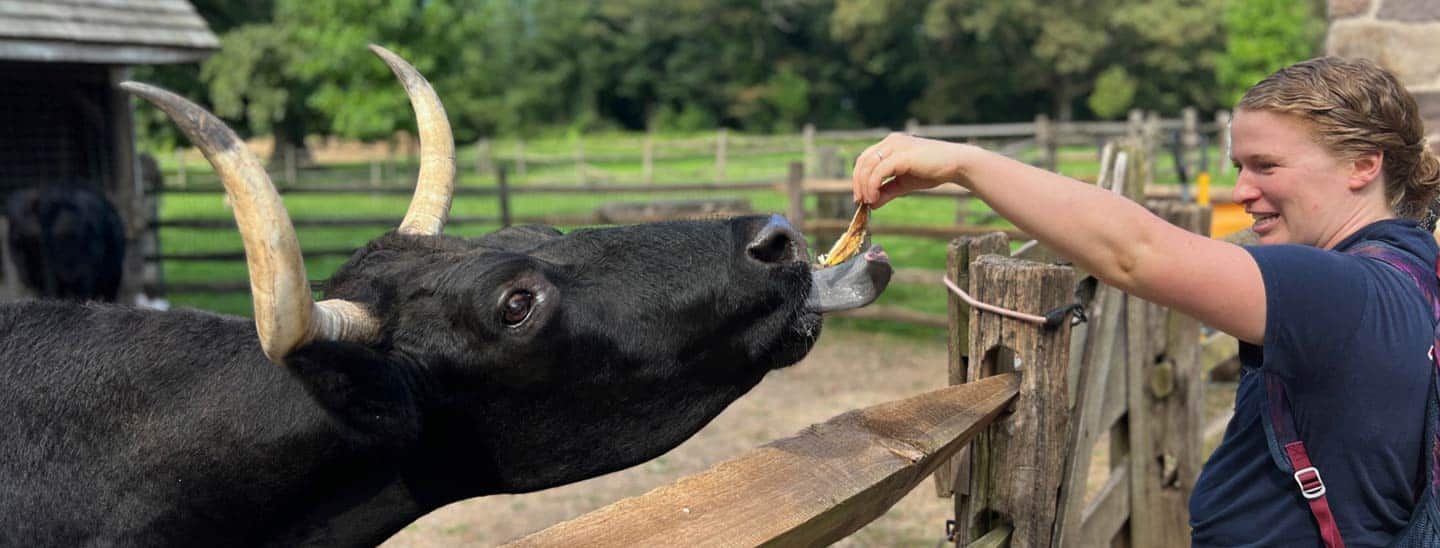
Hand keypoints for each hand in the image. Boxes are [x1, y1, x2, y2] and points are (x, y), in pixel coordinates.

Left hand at [851, 133, 971, 207]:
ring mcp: (896, 146)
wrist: (956, 164)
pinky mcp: (903, 155)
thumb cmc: (932, 171)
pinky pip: (879, 171)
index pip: (864, 159)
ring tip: (869, 201)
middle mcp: (890, 142)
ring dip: (864, 186)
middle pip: (862, 161)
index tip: (860, 197)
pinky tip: (875, 197)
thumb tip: (870, 204)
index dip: (858, 178)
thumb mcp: (903, 183)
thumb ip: (886, 191)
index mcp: (890, 144)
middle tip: (860, 201)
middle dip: (858, 183)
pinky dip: (873, 185)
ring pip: (868, 166)